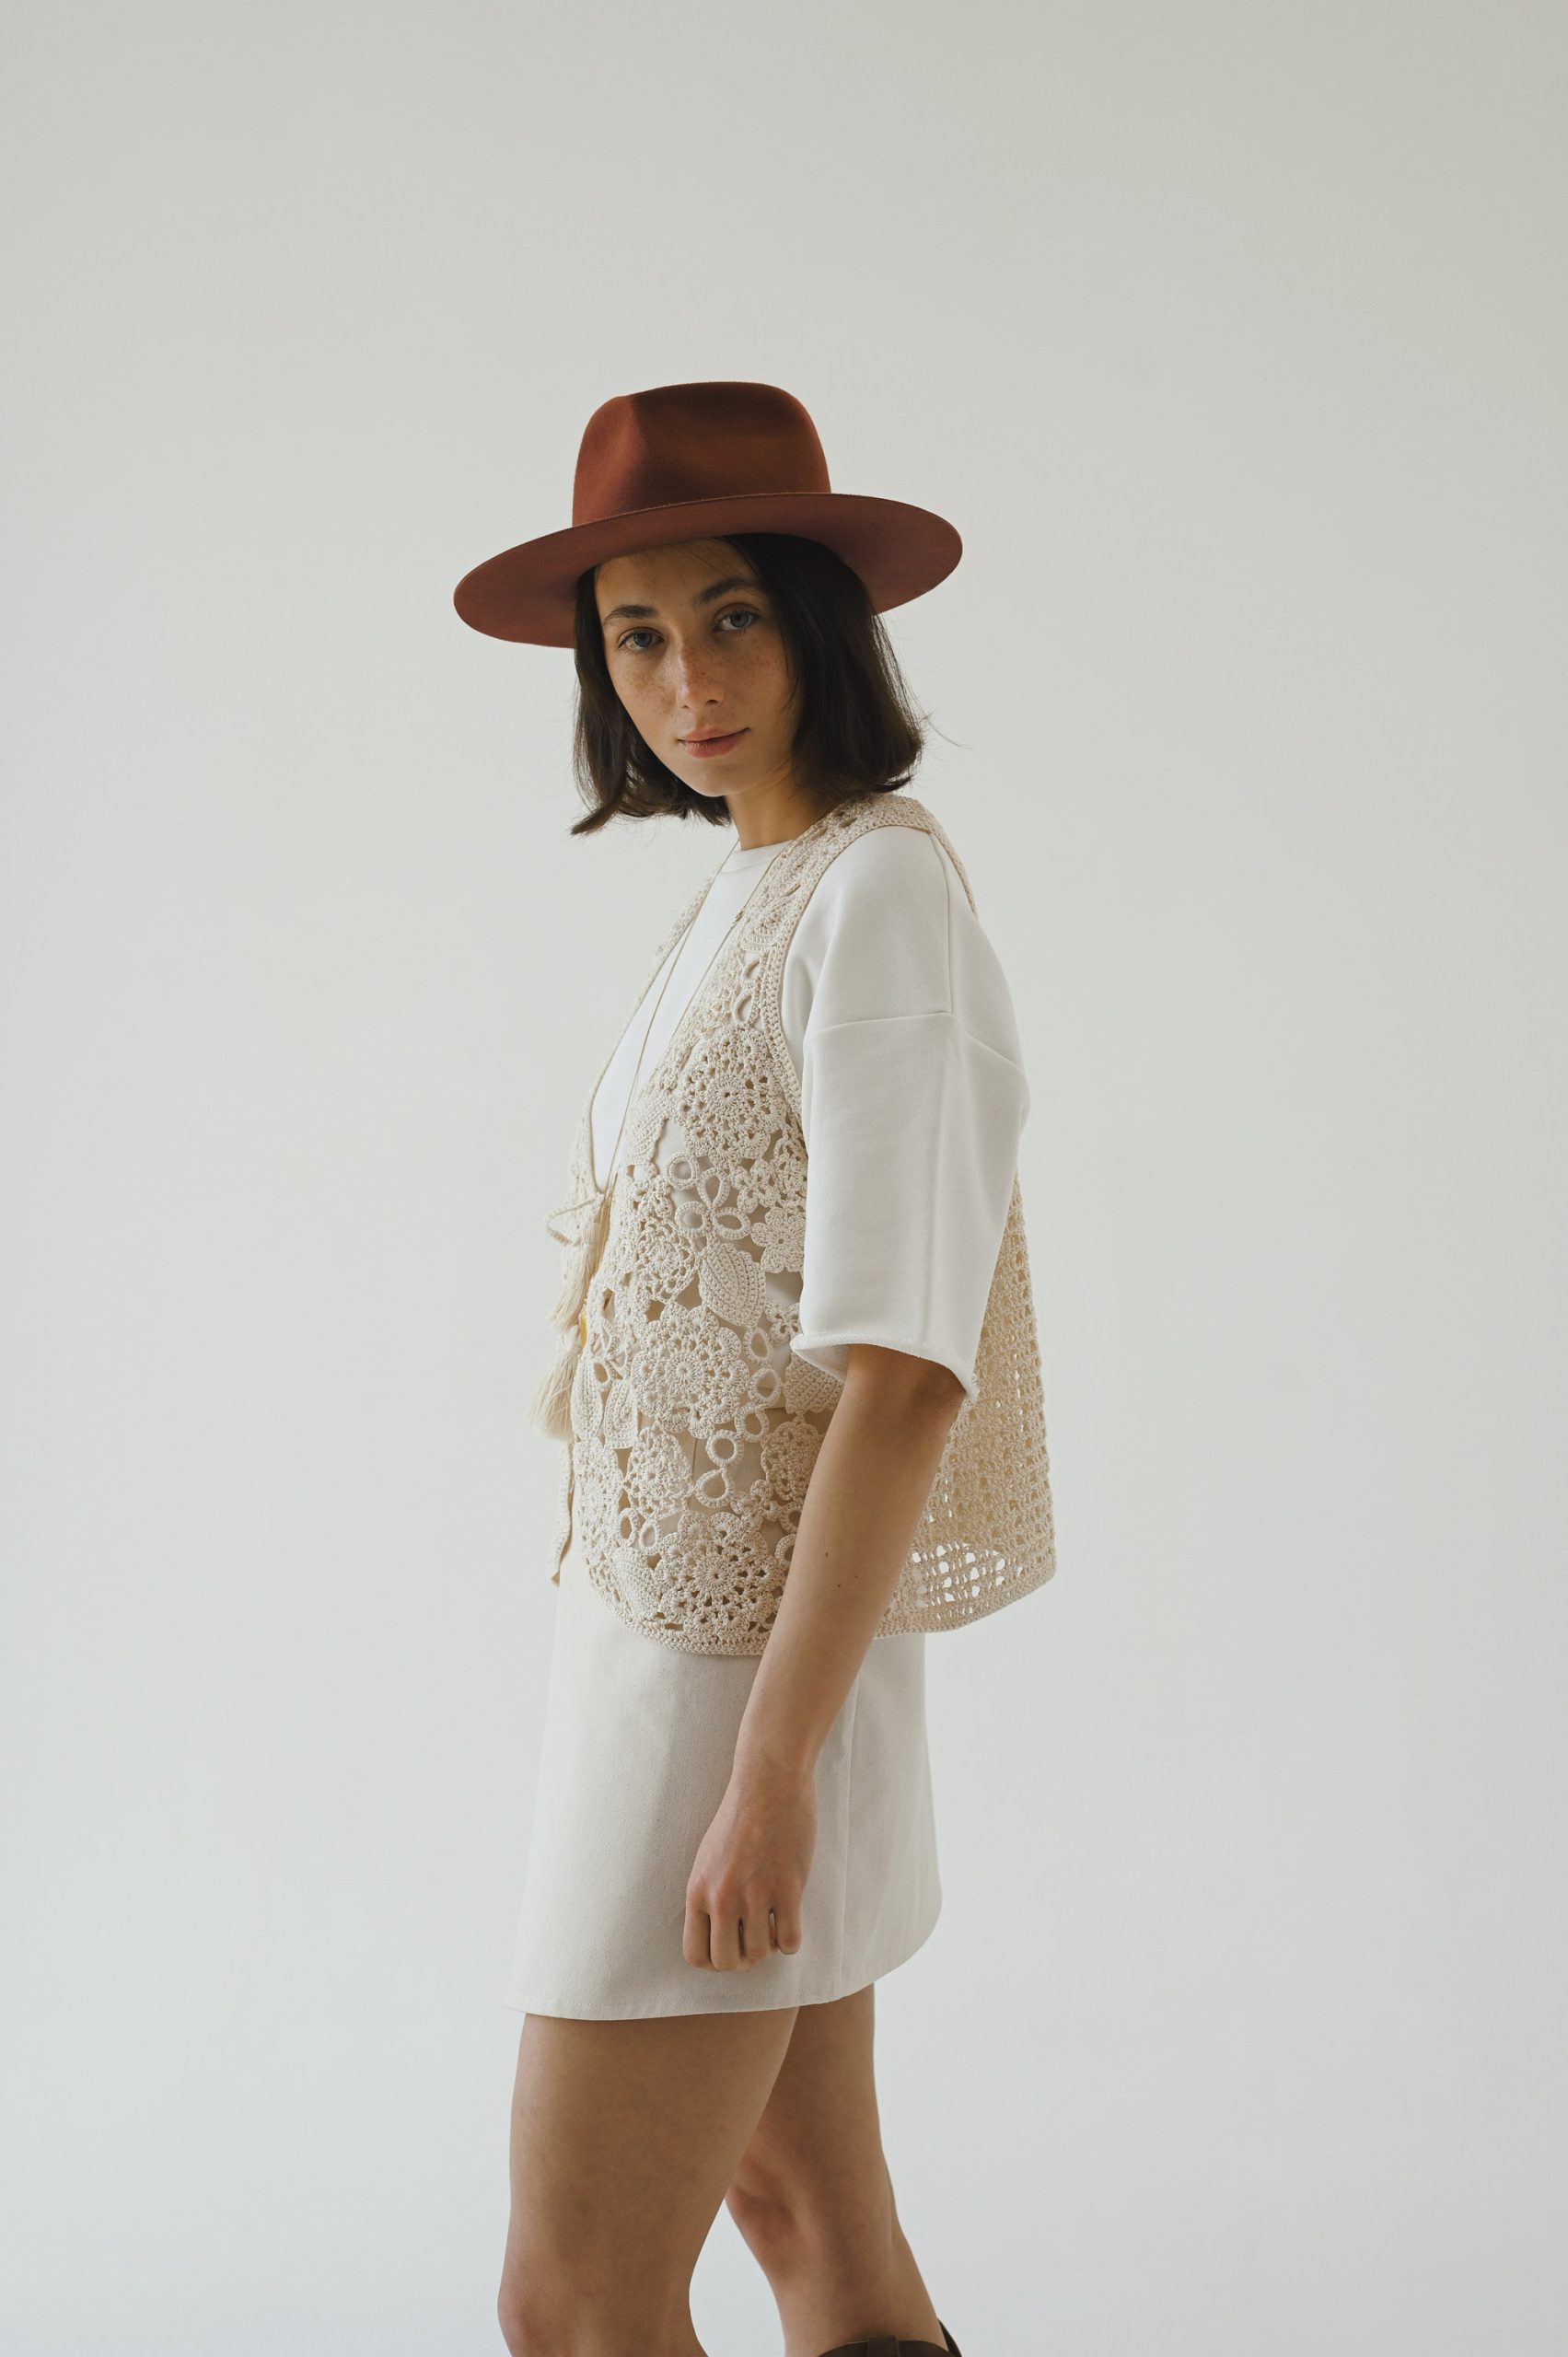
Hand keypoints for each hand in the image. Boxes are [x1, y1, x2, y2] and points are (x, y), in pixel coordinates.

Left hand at [683, 1755, 816, 1971]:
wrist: (769, 1782)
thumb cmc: (741, 1814)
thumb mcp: (708, 1856)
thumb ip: (708, 1894)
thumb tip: (717, 1932)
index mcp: (697, 1889)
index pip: (695, 1954)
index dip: (715, 1959)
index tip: (730, 1945)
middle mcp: (721, 1897)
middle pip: (727, 1963)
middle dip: (743, 1959)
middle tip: (755, 1938)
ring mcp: (754, 1895)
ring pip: (759, 1954)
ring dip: (769, 1946)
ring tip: (773, 1922)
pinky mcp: (787, 1889)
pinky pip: (789, 1942)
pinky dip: (791, 1939)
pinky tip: (790, 1917)